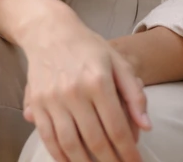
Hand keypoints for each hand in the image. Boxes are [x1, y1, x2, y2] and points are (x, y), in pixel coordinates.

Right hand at [18, 2, 150, 161]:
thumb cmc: (88, 47)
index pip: (117, 128)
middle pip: (95, 140)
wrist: (49, 32)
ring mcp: (52, 99)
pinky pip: (48, 138)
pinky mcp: (36, 104)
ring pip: (70, 144)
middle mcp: (74, 92)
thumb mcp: (118, 62)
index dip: (128, 152)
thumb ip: (134, 94)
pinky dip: (60, 156)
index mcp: (98, 81)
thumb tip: (146, 126)